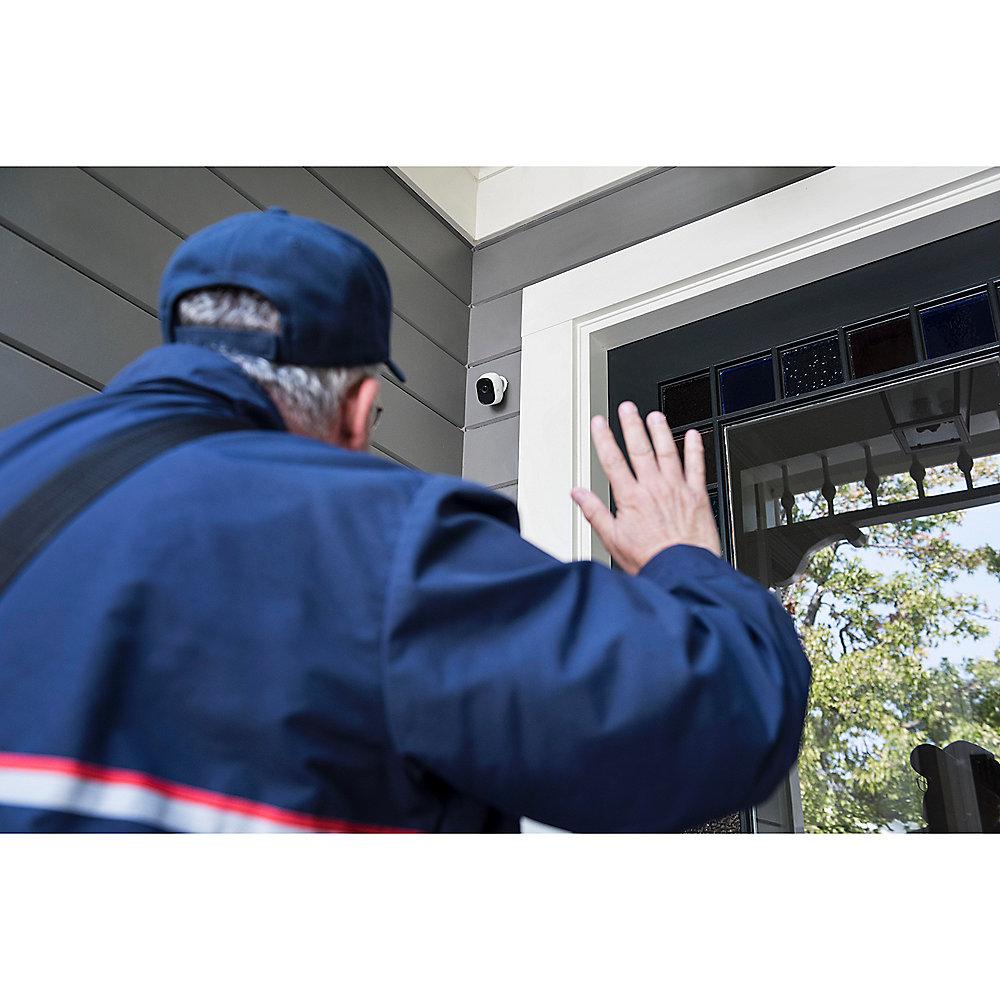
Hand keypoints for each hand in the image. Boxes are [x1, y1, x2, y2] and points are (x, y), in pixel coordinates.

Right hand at [570, 401, 721, 573]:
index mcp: (631, 498)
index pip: (612, 461)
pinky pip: (696, 466)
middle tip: (627, 408)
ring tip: (654, 415)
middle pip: (640, 449)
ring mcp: (677, 489)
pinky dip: (695, 449)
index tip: (599, 423)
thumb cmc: (650, 559)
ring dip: (660, 431)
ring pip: (667, 452)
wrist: (683, 569)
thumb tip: (578, 494)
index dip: (604, 439)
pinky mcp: (697, 496)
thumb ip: (594, 512)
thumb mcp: (612, 539)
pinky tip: (693, 436)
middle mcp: (654, 488)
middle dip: (631, 425)